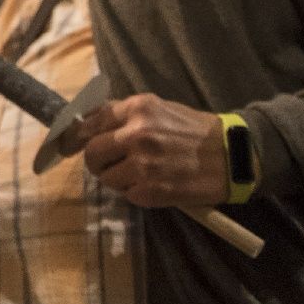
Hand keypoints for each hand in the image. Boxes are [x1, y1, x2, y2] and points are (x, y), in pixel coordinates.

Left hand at [66, 93, 227, 207]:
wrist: (233, 156)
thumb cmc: (194, 131)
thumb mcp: (159, 109)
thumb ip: (124, 114)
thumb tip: (85, 121)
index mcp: (137, 108)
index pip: (89, 122)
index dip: (77, 136)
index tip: (70, 144)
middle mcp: (137, 134)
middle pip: (91, 153)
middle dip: (96, 161)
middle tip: (109, 164)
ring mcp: (143, 165)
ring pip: (105, 177)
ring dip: (116, 179)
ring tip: (138, 175)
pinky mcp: (151, 191)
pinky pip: (126, 194)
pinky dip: (135, 193)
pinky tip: (154, 185)